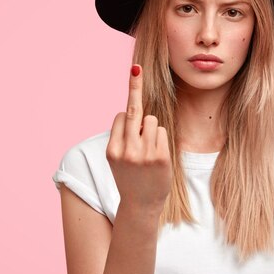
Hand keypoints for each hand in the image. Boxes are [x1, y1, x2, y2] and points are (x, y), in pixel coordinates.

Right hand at [105, 64, 172, 212]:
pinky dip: (160, 138)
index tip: (133, 76)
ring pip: (151, 120)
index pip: (121, 116)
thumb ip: (122, 136)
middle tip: (135, 67)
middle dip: (134, 87)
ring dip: (151, 129)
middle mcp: (126, 150)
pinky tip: (157, 155)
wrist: (141, 205)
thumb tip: (129, 107)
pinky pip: (162, 132)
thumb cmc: (130, 178)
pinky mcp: (160, 157)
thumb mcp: (118, 159)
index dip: (128, 116)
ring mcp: (144, 154)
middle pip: (134, 110)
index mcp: (112, 150)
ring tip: (148, 150)